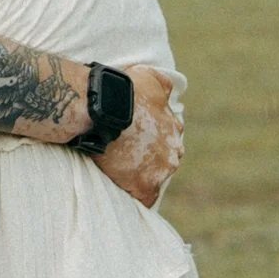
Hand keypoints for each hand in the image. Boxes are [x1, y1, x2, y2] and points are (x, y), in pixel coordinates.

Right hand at [96, 65, 182, 207]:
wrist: (104, 108)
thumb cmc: (125, 91)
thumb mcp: (150, 78)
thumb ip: (164, 84)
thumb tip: (172, 91)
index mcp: (174, 129)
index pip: (168, 141)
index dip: (153, 142)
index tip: (139, 143)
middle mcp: (173, 151)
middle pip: (164, 162)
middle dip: (151, 162)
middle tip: (129, 159)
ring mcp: (161, 170)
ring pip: (156, 180)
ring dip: (143, 178)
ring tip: (123, 176)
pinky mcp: (145, 186)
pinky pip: (146, 199)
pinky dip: (138, 196)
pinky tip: (127, 192)